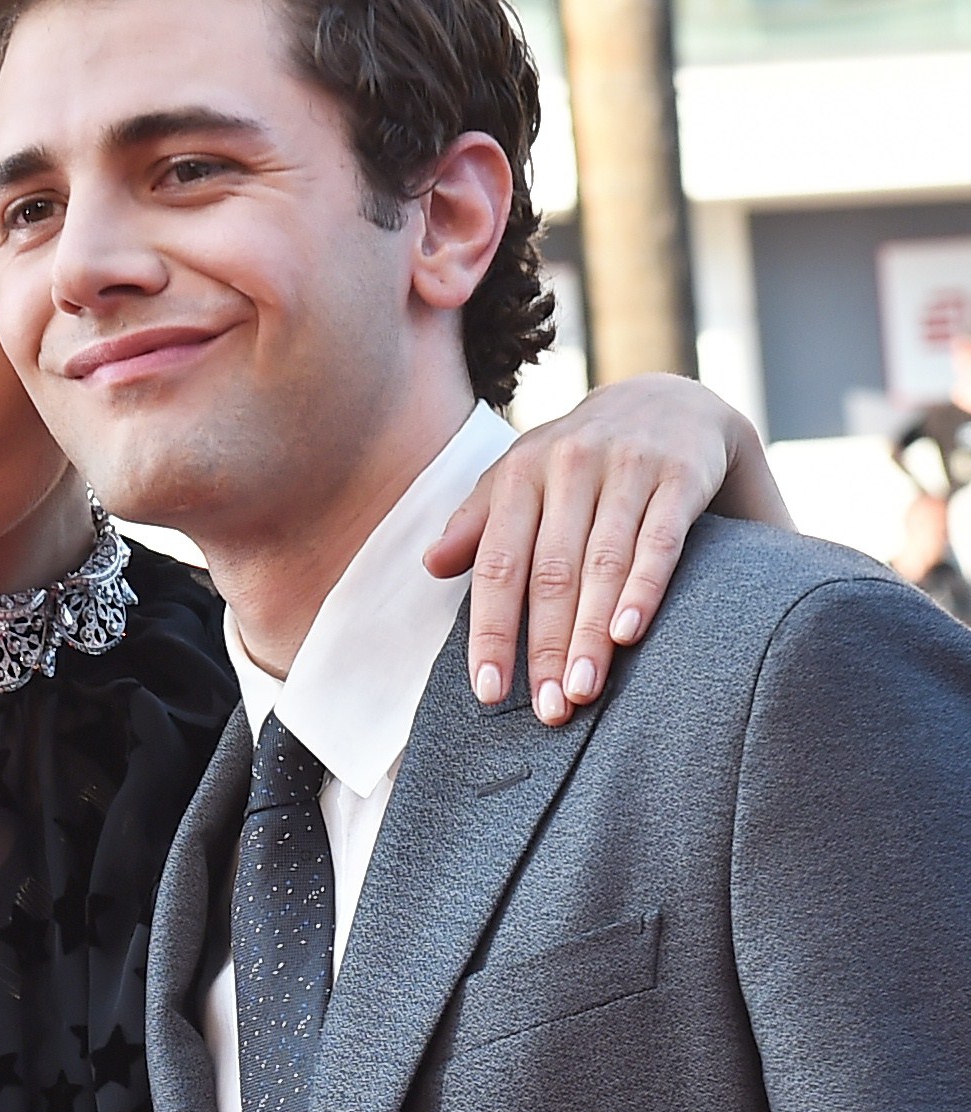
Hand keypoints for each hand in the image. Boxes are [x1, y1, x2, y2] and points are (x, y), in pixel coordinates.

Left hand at [425, 375, 790, 724]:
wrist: (672, 401)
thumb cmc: (580, 460)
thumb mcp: (523, 476)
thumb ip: (479, 522)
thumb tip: (429, 565)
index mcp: (520, 473)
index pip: (498, 566)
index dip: (491, 632)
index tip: (489, 692)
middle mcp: (569, 465)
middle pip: (551, 573)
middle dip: (545, 647)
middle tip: (548, 710)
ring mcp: (627, 466)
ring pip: (603, 563)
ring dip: (591, 633)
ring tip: (582, 690)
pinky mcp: (681, 474)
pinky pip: (660, 540)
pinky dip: (644, 587)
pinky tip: (629, 634)